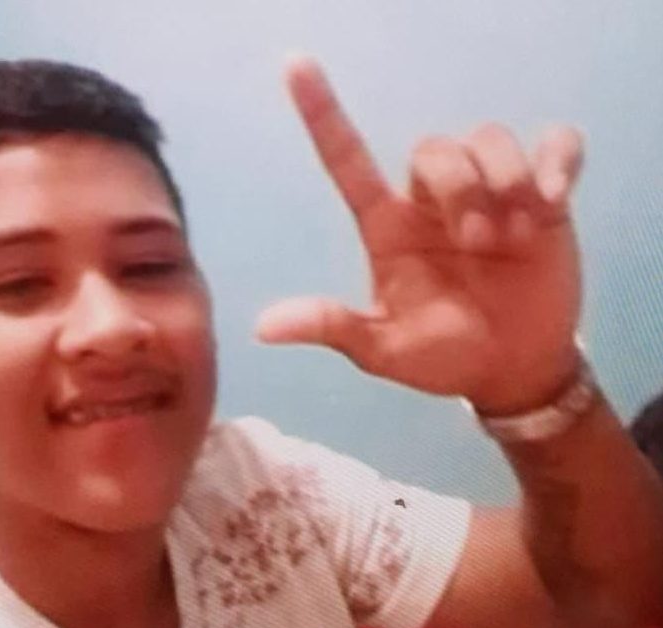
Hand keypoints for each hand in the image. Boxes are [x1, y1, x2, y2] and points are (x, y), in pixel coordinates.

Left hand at [257, 57, 584, 413]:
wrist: (510, 370)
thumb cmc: (442, 356)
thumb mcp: (383, 349)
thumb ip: (332, 327)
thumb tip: (261, 329)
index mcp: (388, 227)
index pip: (347, 160)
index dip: (321, 114)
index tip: (294, 66)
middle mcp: (431, 202)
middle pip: (433, 148)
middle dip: (457, 188)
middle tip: (476, 244)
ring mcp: (489, 194)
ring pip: (488, 138)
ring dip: (503, 182)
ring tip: (514, 237)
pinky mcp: (542, 197)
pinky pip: (555, 144)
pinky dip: (557, 161)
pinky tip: (553, 201)